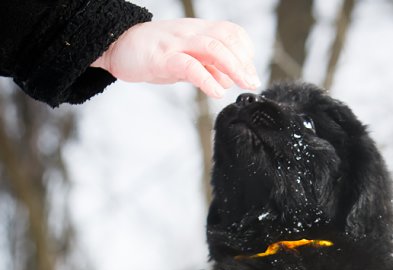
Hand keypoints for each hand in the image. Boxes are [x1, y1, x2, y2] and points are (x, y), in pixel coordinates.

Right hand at [91, 19, 259, 97]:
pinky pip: (189, 65)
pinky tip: (216, 92)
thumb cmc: (152, 54)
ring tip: (242, 85)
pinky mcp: (162, 58)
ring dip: (232, 67)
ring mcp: (176, 44)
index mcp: (197, 32)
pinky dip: (206, 78)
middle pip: (225, 39)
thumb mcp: (184, 60)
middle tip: (253, 83)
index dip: (245, 48)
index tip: (251, 70)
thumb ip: (205, 68)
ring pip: (212, 48)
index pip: (230, 32)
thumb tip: (226, 80)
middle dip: (244, 62)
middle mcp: (190, 33)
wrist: (117, 46)